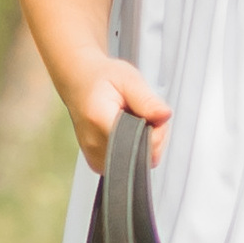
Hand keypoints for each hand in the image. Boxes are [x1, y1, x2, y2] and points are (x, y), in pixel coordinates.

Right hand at [66, 55, 171, 173]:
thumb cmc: (102, 79)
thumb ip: (146, 99)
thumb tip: (164, 116)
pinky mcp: (97, 163)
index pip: (140, 143)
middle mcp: (94, 144)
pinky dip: (135, 149)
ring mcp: (94, 157)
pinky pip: (128, 164)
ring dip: (144, 144)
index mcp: (100, 121)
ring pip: (137, 163)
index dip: (156, 131)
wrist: (79, 83)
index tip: (154, 114)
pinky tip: (129, 132)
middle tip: (145, 114)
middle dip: (153, 137)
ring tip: (135, 121)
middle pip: (141, 156)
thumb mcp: (128, 78)